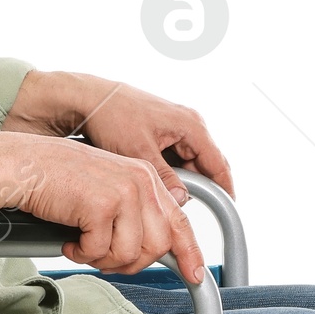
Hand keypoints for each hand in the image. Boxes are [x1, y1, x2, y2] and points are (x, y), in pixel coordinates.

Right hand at [0, 132, 206, 280]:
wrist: (23, 165)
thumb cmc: (56, 178)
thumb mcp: (106, 188)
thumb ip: (134, 211)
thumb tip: (149, 248)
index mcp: (145, 176)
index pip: (179, 221)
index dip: (189, 253)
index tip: (194, 275)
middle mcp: (140, 181)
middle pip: (157, 245)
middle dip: (130, 262)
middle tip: (103, 256)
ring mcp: (123, 192)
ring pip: (130, 253)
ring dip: (102, 259)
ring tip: (82, 245)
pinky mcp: (101, 205)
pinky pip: (100, 251)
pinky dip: (81, 253)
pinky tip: (68, 240)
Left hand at [2, 70, 232, 203]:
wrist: (87, 99)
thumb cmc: (112, 115)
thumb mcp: (139, 151)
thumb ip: (164, 177)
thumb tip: (180, 199)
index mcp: (191, 126)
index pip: (219, 165)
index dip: (224, 191)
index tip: (227, 211)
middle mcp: (188, 125)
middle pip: (205, 167)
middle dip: (198, 191)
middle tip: (186, 214)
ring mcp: (175, 129)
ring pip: (187, 165)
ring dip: (180, 184)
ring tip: (165, 202)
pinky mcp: (161, 133)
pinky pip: (173, 160)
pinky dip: (168, 175)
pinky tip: (154, 188)